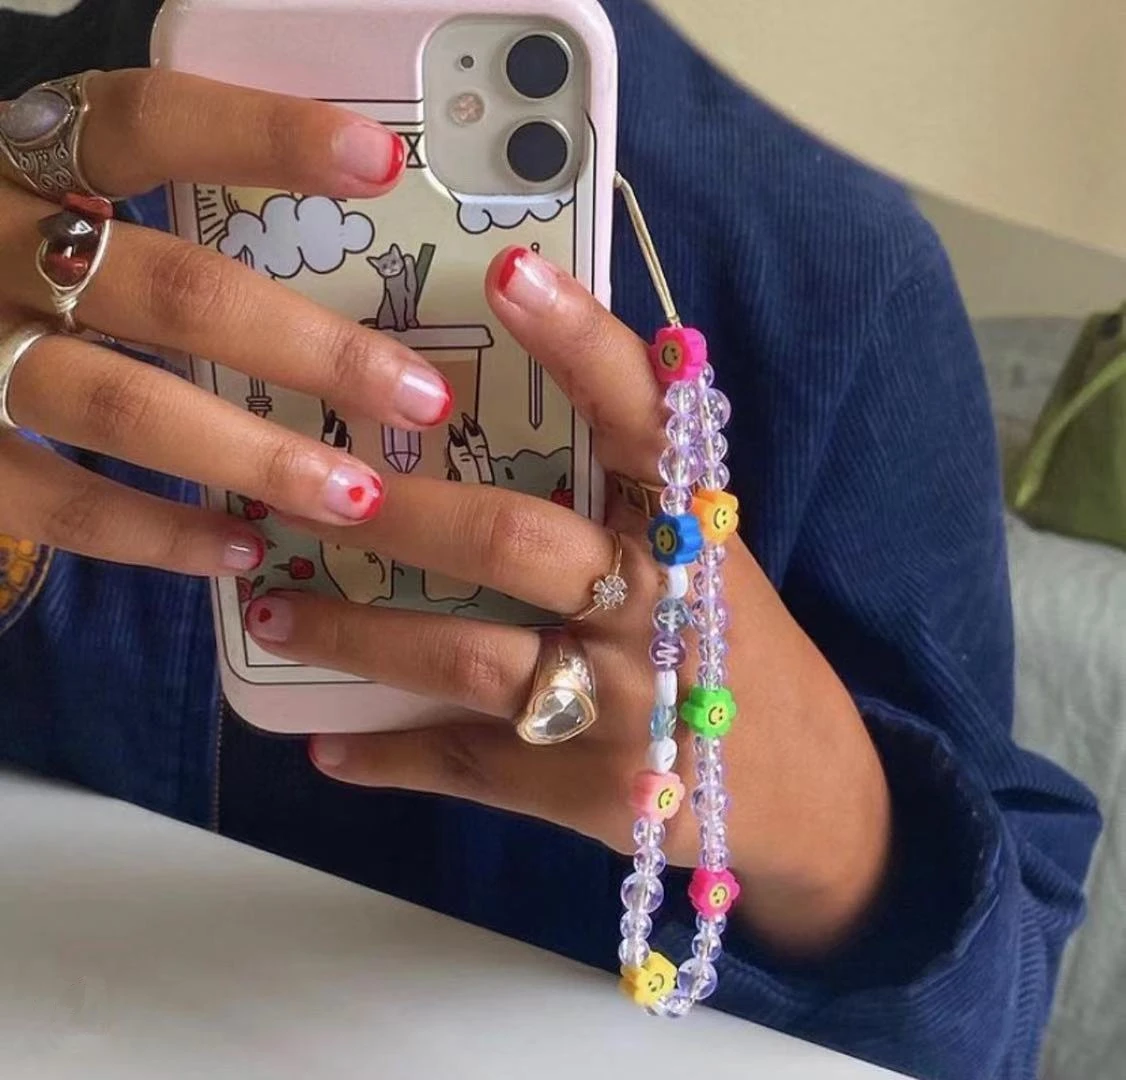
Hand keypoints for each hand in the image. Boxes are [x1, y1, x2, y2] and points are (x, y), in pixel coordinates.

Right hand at [0, 70, 449, 573]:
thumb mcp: (42, 203)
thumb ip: (143, 220)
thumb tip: (329, 263)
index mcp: (22, 163)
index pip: (145, 123)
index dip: (265, 136)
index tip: (382, 162)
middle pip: (173, 293)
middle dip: (312, 352)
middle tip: (419, 399)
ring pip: (123, 405)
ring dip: (254, 459)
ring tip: (355, 499)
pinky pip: (62, 504)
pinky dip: (159, 535)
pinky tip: (244, 550)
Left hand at [245, 246, 893, 958]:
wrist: (810, 793)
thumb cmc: (744, 651)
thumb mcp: (709, 559)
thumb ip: (628, 503)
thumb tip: (502, 425)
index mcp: (691, 530)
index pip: (640, 418)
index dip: (578, 341)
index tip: (508, 273)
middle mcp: (658, 607)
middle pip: (514, 541)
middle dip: (406, 511)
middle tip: (317, 490)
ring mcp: (622, 704)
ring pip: (466, 657)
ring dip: (359, 636)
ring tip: (275, 614)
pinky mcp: (592, 790)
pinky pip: (467, 765)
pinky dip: (387, 757)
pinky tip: (326, 748)